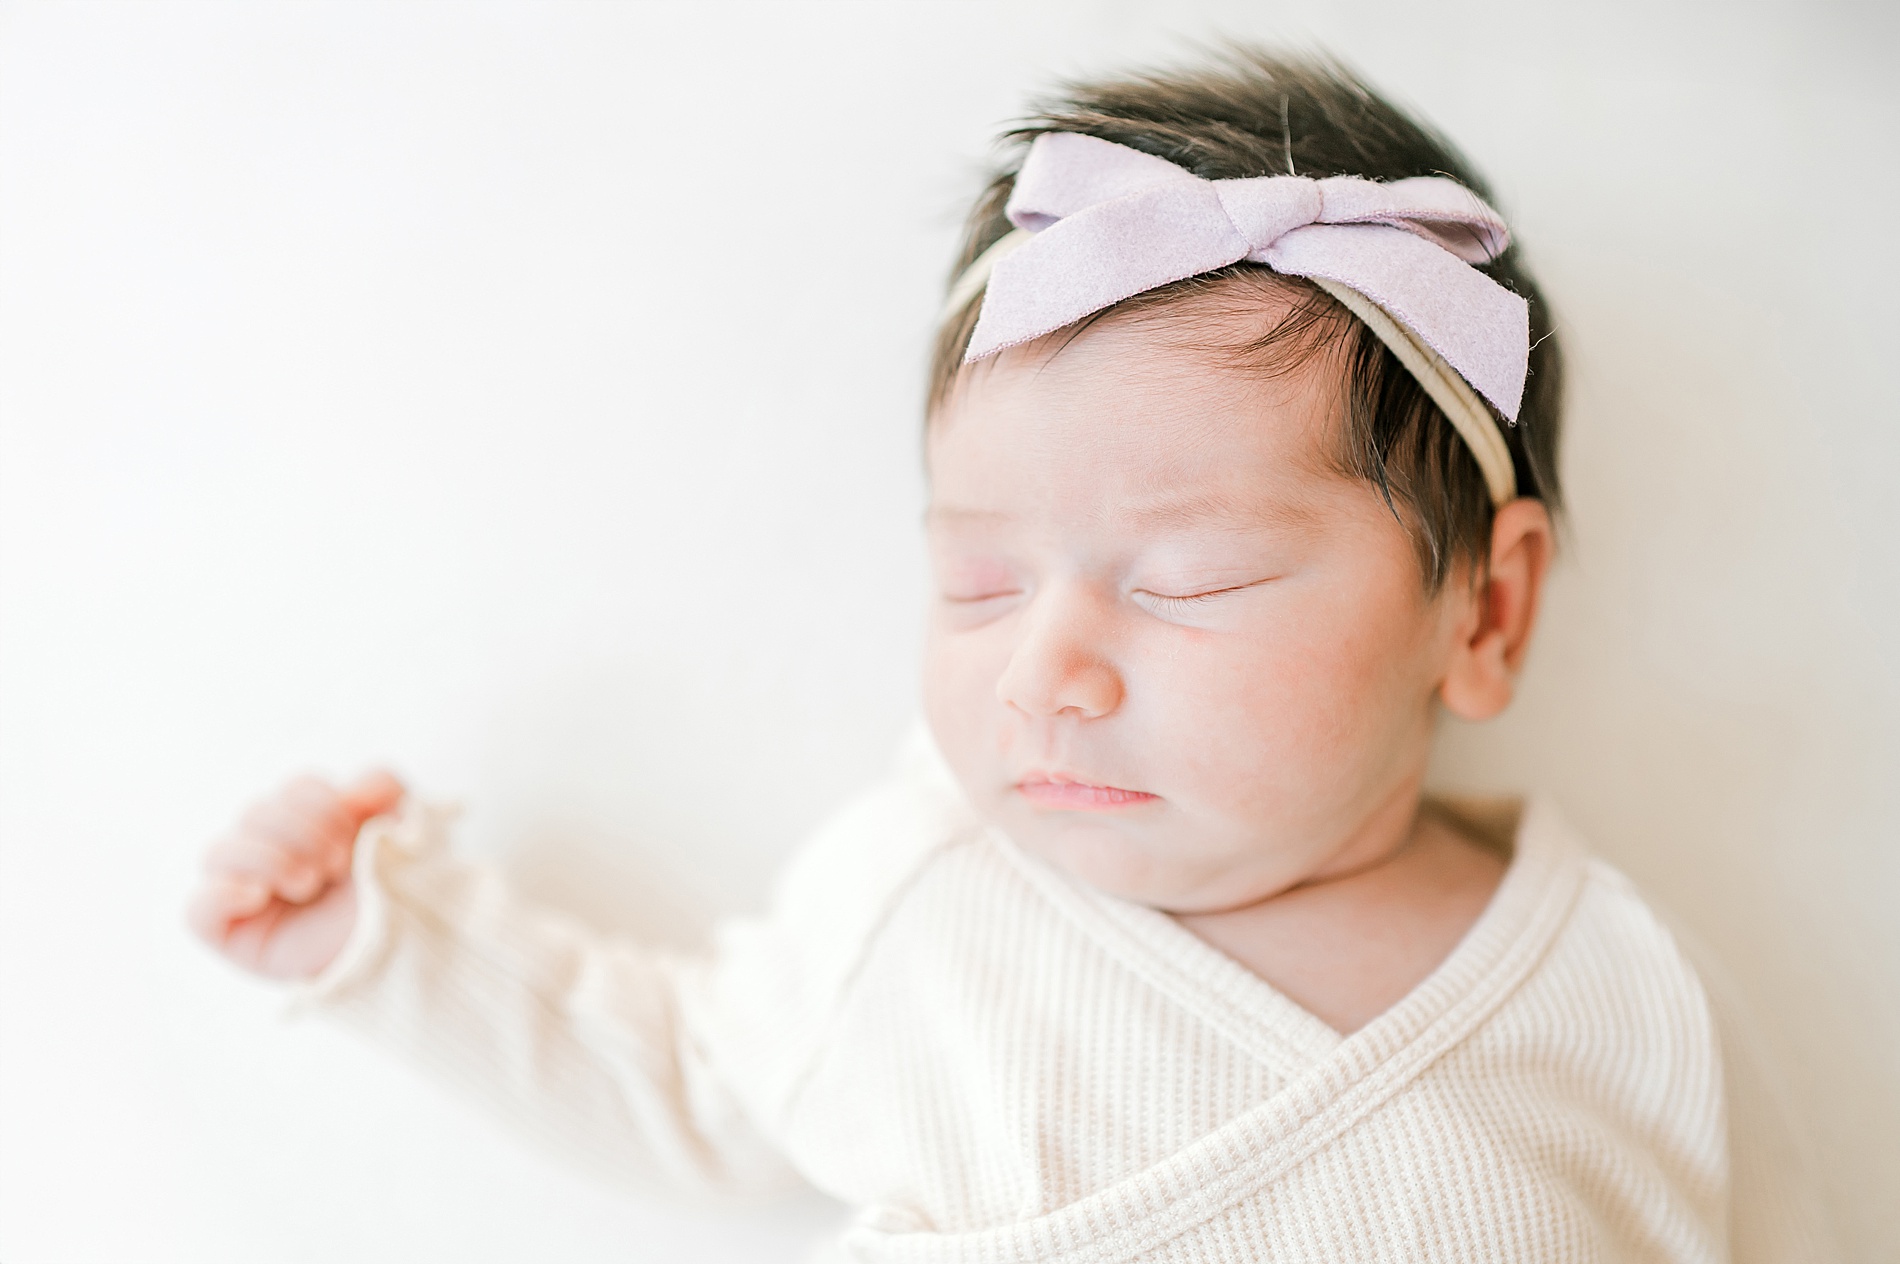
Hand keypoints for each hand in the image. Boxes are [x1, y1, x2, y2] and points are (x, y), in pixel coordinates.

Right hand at [186, 770, 404, 979]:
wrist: (405, 953)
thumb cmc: (399, 894)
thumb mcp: (406, 829)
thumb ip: (383, 786)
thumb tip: (352, 787)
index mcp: (309, 827)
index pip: (294, 789)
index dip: (323, 803)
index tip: (354, 839)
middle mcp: (270, 855)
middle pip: (255, 812)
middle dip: (303, 832)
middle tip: (336, 866)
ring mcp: (245, 894)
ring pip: (216, 851)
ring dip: (267, 859)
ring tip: (307, 884)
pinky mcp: (231, 936)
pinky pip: (195, 909)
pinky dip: (221, 894)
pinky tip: (258, 896)